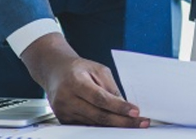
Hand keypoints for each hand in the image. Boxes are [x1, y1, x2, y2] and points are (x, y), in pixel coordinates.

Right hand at [21, 33, 148, 126]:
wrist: (55, 72)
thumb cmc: (78, 69)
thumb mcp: (97, 69)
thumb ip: (110, 87)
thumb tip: (124, 105)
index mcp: (75, 82)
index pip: (100, 98)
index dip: (118, 107)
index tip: (135, 111)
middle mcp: (66, 99)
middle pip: (98, 115)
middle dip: (122, 121)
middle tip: (140, 122)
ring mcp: (63, 112)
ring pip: (94, 123)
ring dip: (115, 126)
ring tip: (133, 124)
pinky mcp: (63, 120)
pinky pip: (87, 126)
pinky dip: (102, 126)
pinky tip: (116, 125)